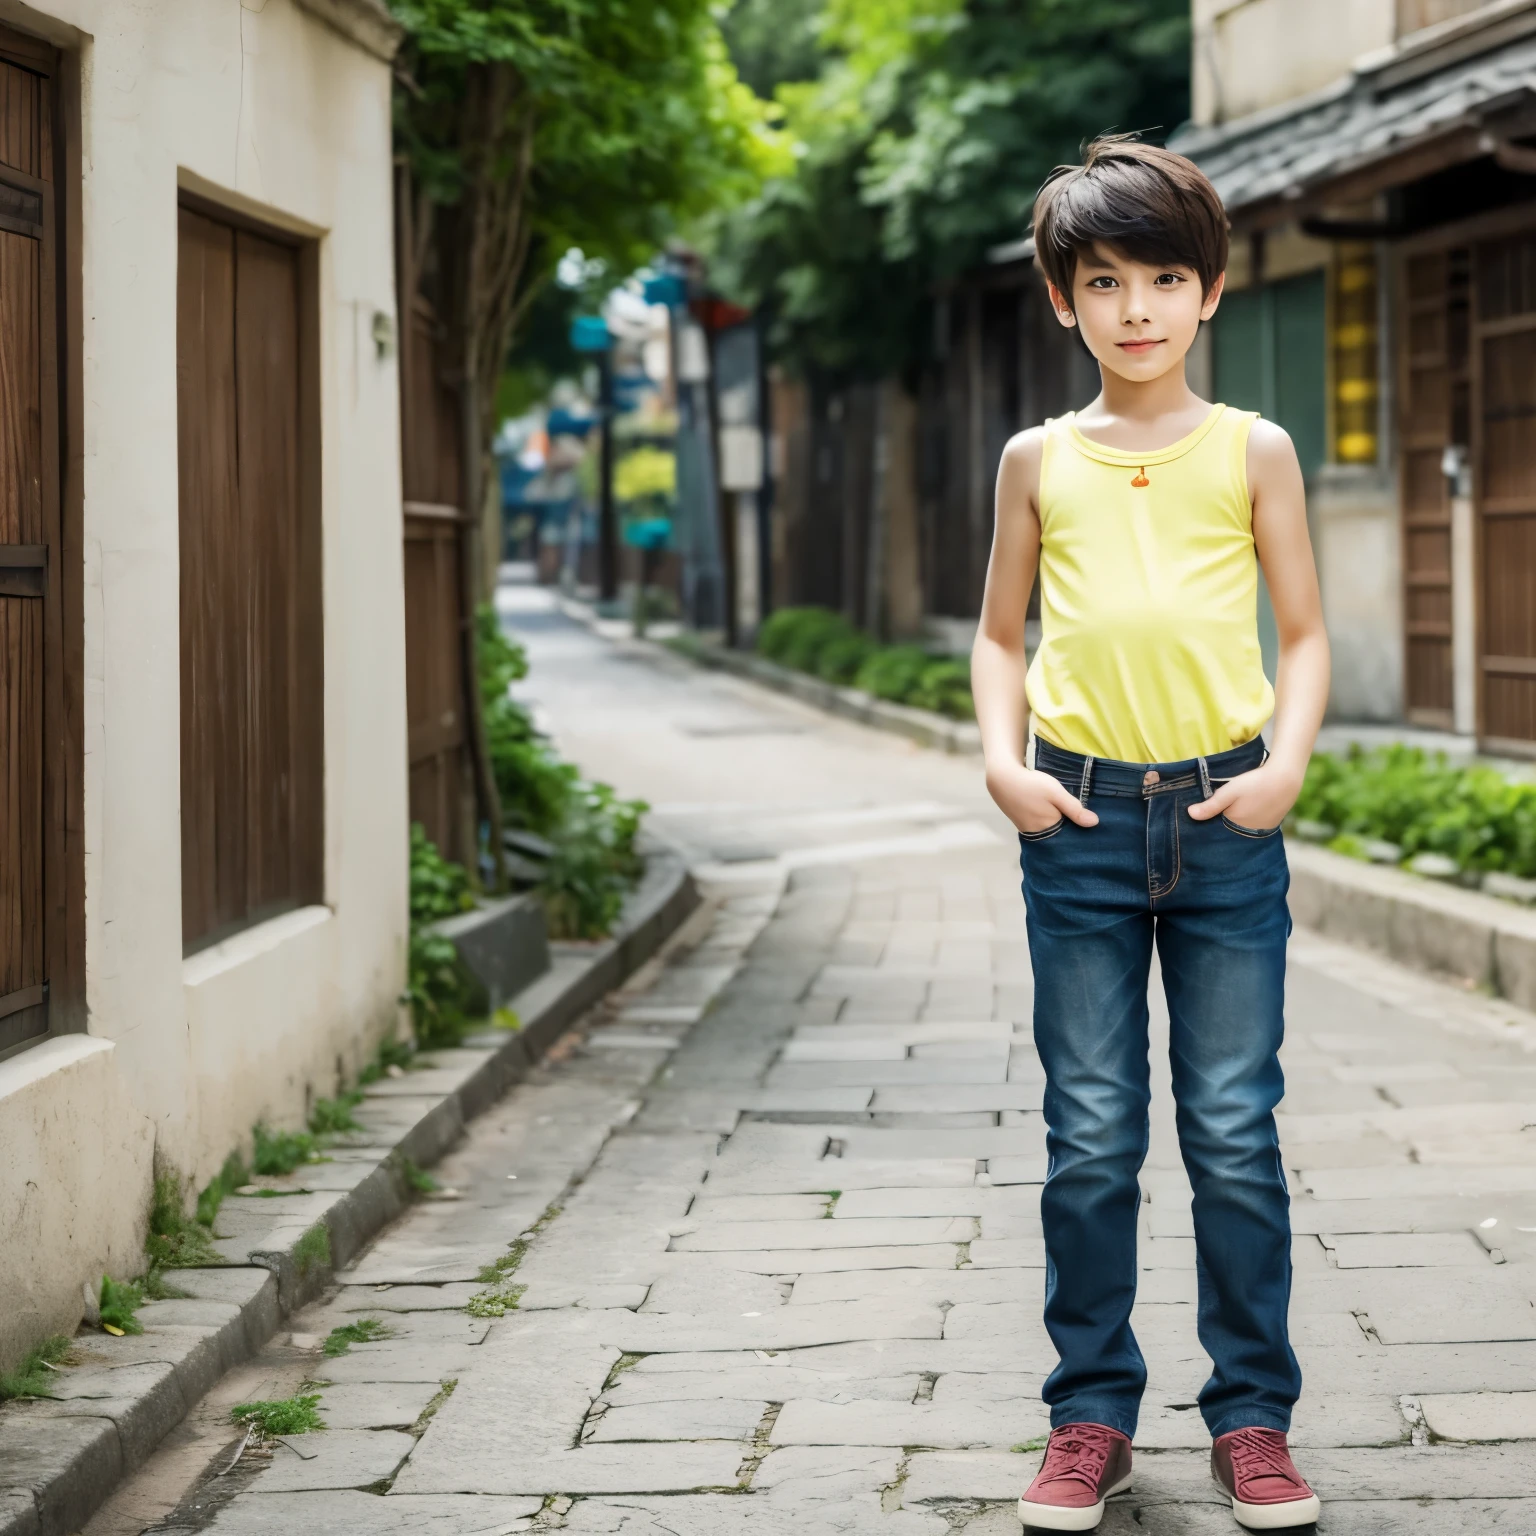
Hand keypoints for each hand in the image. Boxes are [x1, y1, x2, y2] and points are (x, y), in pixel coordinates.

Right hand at [986, 760, 1098, 834]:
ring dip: (1059, 825)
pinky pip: (1041, 826)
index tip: (1092, 828)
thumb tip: (1095, 823)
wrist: (1003, 779)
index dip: (1080, 832)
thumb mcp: (1056, 793)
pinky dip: (1048, 821)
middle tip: (1083, 819)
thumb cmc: (1031, 785)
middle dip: (1070, 830)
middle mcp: (1038, 833)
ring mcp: (1029, 829)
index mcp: (1049, 828)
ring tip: (1070, 815)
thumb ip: (1074, 809)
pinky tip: (1053, 812)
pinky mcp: (1023, 823)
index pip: (1070, 838)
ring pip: (1050, 830)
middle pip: (1059, 836)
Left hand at [1186, 762, 1300, 830]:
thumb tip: (1190, 815)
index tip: (1203, 814)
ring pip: (1242, 825)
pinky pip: (1254, 823)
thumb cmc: (1255, 784)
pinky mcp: (1271, 823)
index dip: (1210, 821)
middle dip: (1222, 821)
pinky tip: (1248, 806)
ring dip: (1237, 819)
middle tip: (1220, 807)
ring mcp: (1261, 829)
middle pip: (1229, 828)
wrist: (1285, 778)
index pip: (1217, 829)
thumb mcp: (1229, 792)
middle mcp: (1248, 832)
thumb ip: (1210, 805)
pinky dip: (1249, 817)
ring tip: (1235, 806)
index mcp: (1235, 826)